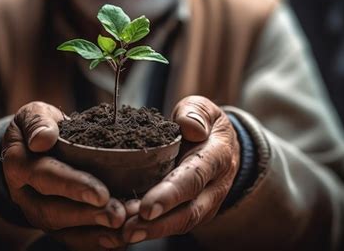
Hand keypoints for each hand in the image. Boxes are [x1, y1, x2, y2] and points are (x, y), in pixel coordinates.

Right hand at [1, 101, 125, 249]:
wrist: (35, 148)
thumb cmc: (41, 128)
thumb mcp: (34, 114)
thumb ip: (38, 122)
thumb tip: (42, 139)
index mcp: (19, 165)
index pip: (45, 176)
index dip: (73, 186)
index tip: (101, 193)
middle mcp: (26, 196)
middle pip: (54, 212)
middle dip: (89, 215)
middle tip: (119, 215)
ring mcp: (40, 214)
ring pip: (66, 232)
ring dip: (98, 232)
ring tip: (126, 224)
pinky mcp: (56, 226)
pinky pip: (76, 240)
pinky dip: (99, 242)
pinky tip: (121, 237)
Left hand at [122, 96, 239, 242]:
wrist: (222, 146)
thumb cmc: (205, 124)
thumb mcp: (204, 109)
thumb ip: (195, 113)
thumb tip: (190, 127)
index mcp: (217, 157)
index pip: (194, 178)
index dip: (171, 195)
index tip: (148, 208)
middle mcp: (214, 187)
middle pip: (188, 212)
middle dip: (158, 224)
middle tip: (128, 230)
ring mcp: (205, 204)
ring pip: (180, 223)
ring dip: (151, 231)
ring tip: (122, 234)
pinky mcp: (192, 212)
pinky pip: (172, 224)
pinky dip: (150, 229)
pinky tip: (124, 231)